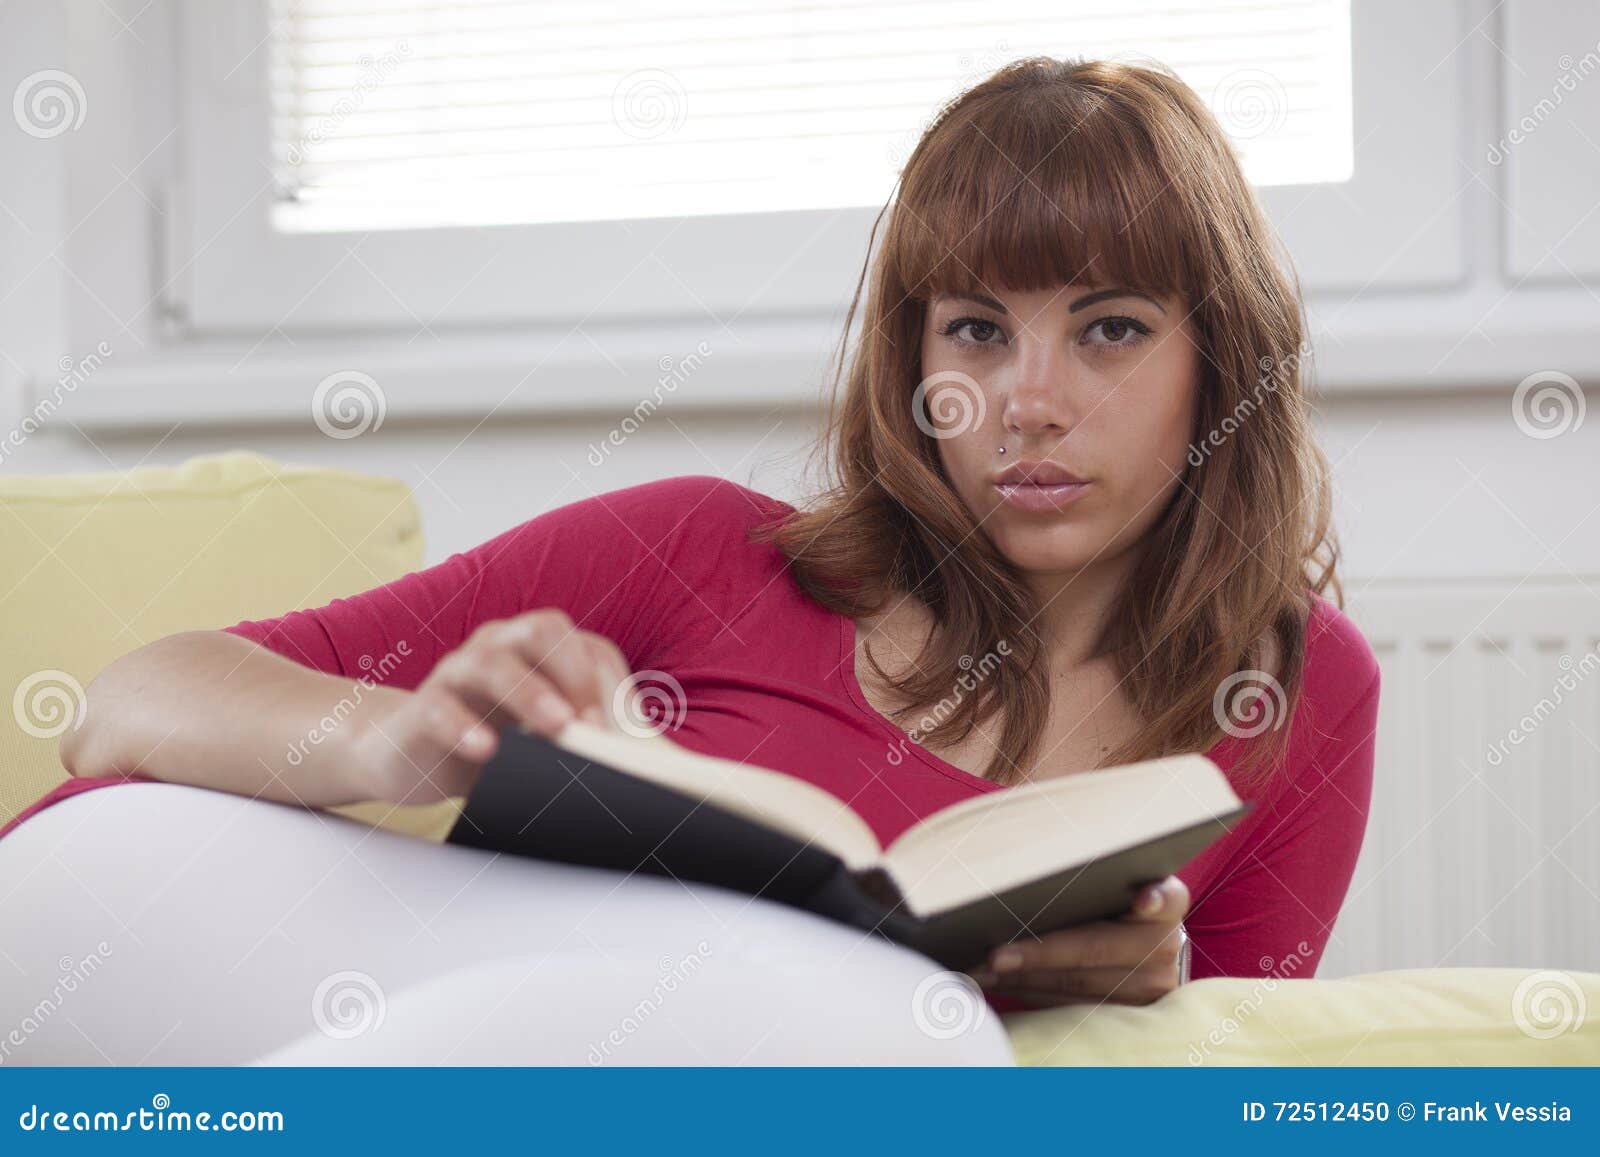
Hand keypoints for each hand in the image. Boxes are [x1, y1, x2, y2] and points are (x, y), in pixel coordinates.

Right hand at [351, 609, 631, 803]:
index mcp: (535, 650)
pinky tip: (487, 751)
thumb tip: (636, 764)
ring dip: (531, 693)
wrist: (407, 754)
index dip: (609, 682)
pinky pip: (440, 707)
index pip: (584, 645)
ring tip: (558, 728)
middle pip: (541, 630)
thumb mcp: (540, 738)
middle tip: (594, 724)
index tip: (628, 728)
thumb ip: (580, 738)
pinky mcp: (421, 708)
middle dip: (574, 672)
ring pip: (492, 661)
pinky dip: (464, 726)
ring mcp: (457, 672)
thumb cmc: (489, 743)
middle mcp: (498, 647)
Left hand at [969, 876, 1189, 1006]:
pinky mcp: (1130, 1016)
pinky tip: (1000, 984)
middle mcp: (1166, 945)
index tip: (1142, 899)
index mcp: (1168, 901)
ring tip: (982, 970)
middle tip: (994, 956)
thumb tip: (1027, 874)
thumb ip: (1091, 876)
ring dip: (1025, 979)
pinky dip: (1031, 994)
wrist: (1142, 944)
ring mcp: (1153, 986)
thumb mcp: (1113, 881)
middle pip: (1096, 948)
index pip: (1165, 897)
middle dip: (1039, 954)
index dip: (1154, 899)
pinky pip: (1071, 1006)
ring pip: (1078, 986)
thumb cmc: (1112, 900)